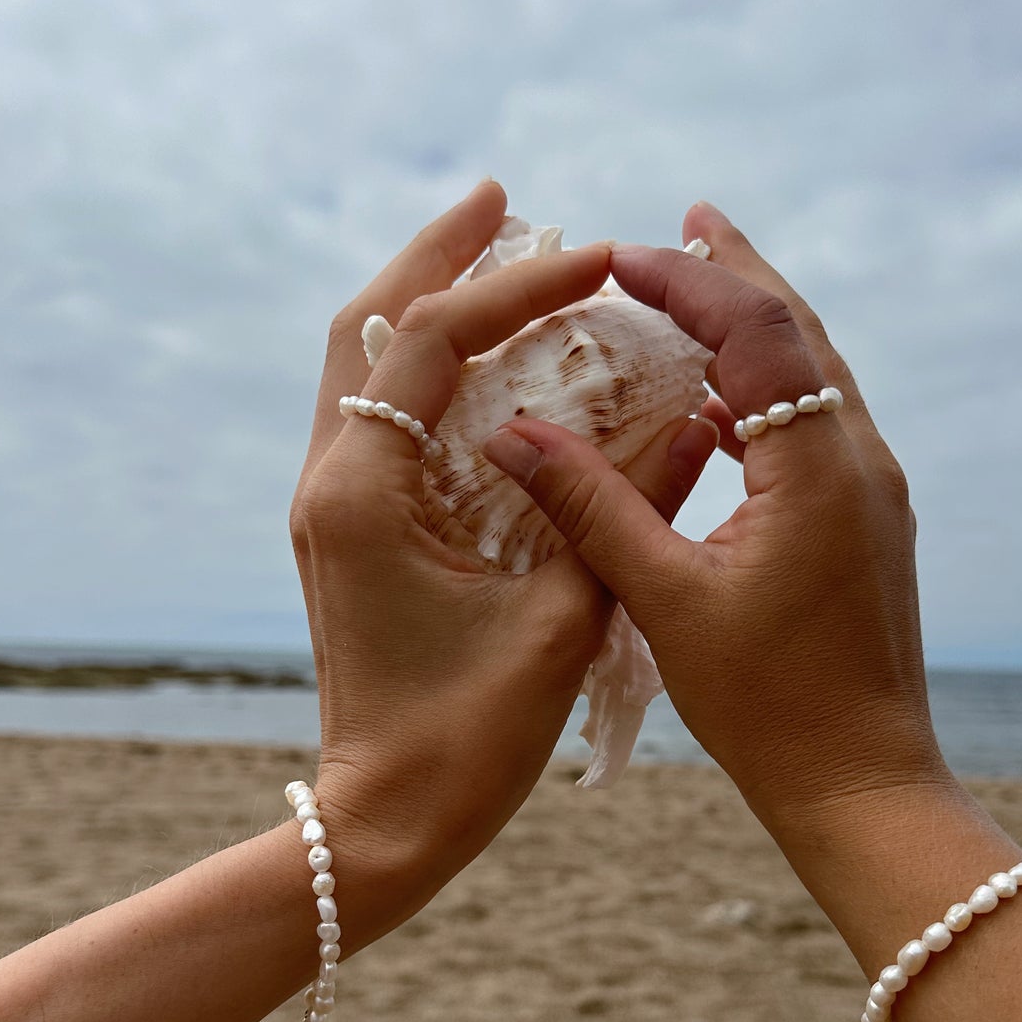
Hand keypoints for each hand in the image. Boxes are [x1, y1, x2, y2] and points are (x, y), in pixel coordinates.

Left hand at [290, 182, 716, 939]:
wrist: (386, 824)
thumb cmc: (469, 742)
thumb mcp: (562, 622)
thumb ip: (620, 509)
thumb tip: (691, 417)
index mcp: (364, 495)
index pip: (430, 341)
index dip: (516, 287)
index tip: (598, 256)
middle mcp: (330, 481)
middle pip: (366, 323)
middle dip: (439, 253)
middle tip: (507, 197)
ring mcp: (331, 504)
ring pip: (363, 363)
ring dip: (426, 299)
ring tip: (497, 250)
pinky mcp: (349, 528)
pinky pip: (379, 413)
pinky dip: (428, 365)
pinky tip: (485, 356)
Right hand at [482, 201, 954, 852]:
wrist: (861, 783)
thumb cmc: (766, 707)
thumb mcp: (665, 600)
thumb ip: (593, 506)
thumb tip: (514, 432)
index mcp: (819, 468)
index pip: (756, 330)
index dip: (686, 281)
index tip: (617, 253)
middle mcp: (862, 462)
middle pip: (801, 330)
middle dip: (737, 273)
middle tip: (686, 221)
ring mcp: (873, 493)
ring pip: (816, 375)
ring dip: (756, 327)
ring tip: (696, 290)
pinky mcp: (867, 525)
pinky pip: (818, 426)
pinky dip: (767, 394)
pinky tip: (718, 409)